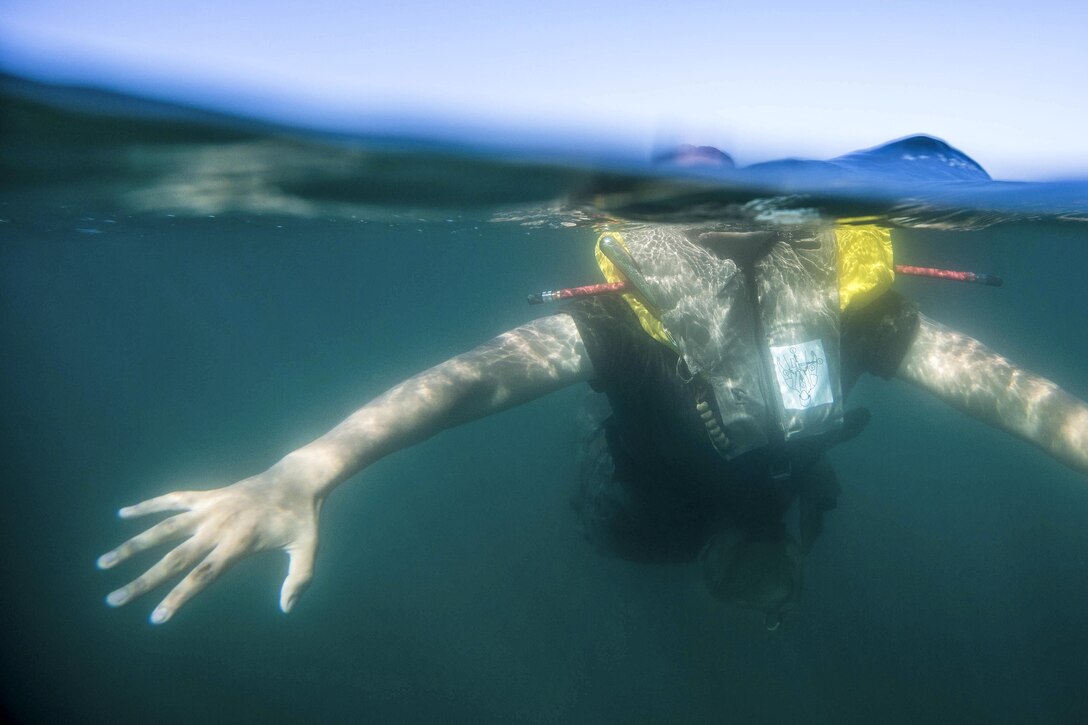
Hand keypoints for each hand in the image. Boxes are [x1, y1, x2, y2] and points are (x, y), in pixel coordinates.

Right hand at [97, 459, 323, 623]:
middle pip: (173, 559)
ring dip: (132, 545)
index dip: (178, 598)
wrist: (297, 478)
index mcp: (240, 542)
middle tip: (112, 600)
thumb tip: (285, 609)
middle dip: (142, 582)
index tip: (156, 618)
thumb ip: (299, 579)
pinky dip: (149, 505)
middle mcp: (219, 525)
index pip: (203, 576)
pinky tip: (122, 514)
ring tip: (103, 562)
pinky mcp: (208, 494)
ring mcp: (210, 508)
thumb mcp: (309, 548)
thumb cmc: (303, 517)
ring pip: (163, 529)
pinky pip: (173, 499)